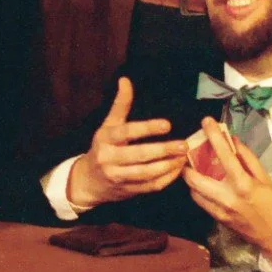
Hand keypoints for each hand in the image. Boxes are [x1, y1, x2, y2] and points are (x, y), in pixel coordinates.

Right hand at [67, 77, 187, 208]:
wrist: (88, 181)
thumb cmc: (101, 147)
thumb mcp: (107, 125)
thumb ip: (120, 105)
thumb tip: (125, 80)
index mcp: (105, 139)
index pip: (127, 132)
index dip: (147, 128)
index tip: (167, 124)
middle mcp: (108, 158)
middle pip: (139, 155)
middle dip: (163, 150)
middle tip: (183, 145)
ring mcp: (118, 177)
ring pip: (147, 173)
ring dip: (168, 166)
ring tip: (183, 157)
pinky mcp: (128, 191)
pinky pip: (150, 186)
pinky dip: (167, 178)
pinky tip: (177, 169)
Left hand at [182, 117, 271, 260]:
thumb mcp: (265, 178)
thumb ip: (247, 158)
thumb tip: (232, 140)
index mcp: (243, 184)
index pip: (224, 155)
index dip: (213, 135)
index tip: (206, 121)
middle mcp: (227, 197)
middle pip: (194, 177)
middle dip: (186, 163)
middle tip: (188, 152)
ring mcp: (220, 210)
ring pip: (193, 190)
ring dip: (190, 177)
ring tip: (192, 166)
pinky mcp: (217, 219)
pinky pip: (199, 201)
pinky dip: (197, 190)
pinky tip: (202, 183)